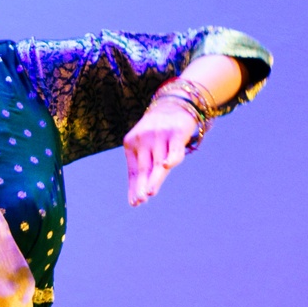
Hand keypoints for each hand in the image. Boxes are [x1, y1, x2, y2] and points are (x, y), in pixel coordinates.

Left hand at [123, 92, 198, 206]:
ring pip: (158, 162)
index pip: (133, 170)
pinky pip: (175, 148)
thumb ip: (144, 165)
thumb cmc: (158, 132)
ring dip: (154, 178)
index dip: (134, 187)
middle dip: (141, 185)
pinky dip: (172, 156)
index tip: (134, 203)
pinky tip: (167, 166)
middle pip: (143, 167)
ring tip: (149, 193)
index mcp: (131, 143)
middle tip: (139, 200)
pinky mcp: (176, 132)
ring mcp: (160, 134)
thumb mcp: (146, 145)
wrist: (174, 103)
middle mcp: (144, 138)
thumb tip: (140, 194)